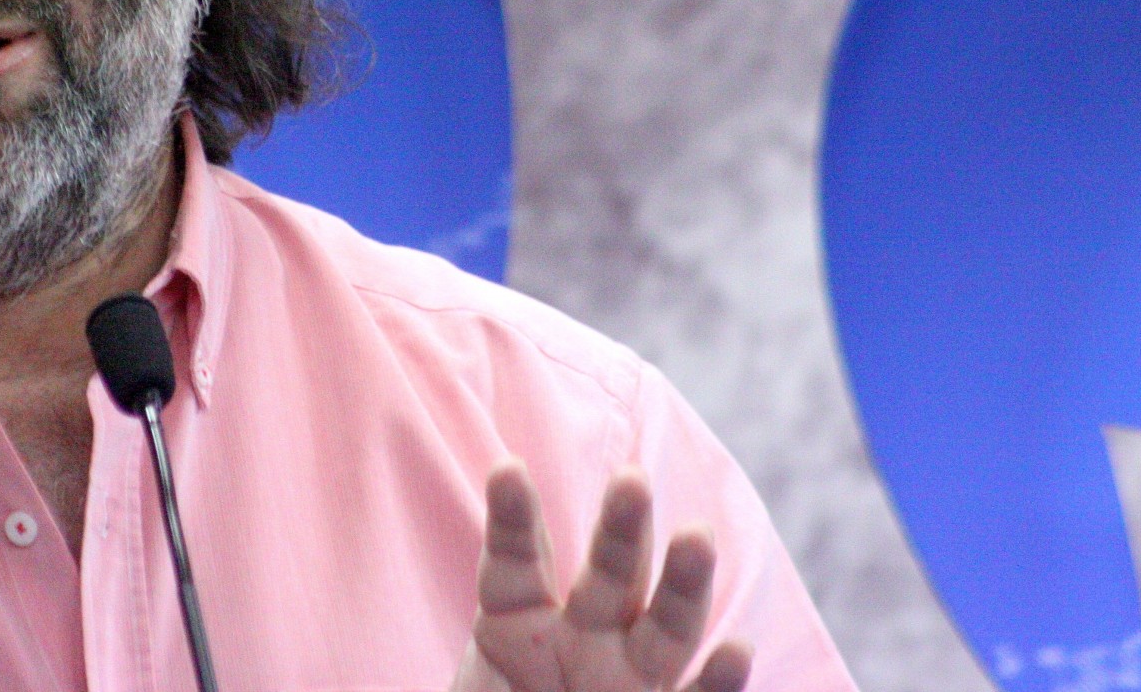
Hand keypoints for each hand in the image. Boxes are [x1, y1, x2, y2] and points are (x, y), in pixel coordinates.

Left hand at [454, 462, 752, 691]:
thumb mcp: (474, 671)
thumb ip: (453, 657)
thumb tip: (404, 608)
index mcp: (520, 622)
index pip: (516, 564)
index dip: (513, 519)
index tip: (507, 469)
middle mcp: (586, 637)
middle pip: (607, 575)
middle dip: (619, 528)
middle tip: (631, 479)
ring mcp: (629, 677)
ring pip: (664, 625)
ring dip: (683, 584)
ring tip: (696, 538)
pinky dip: (717, 680)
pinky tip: (736, 649)